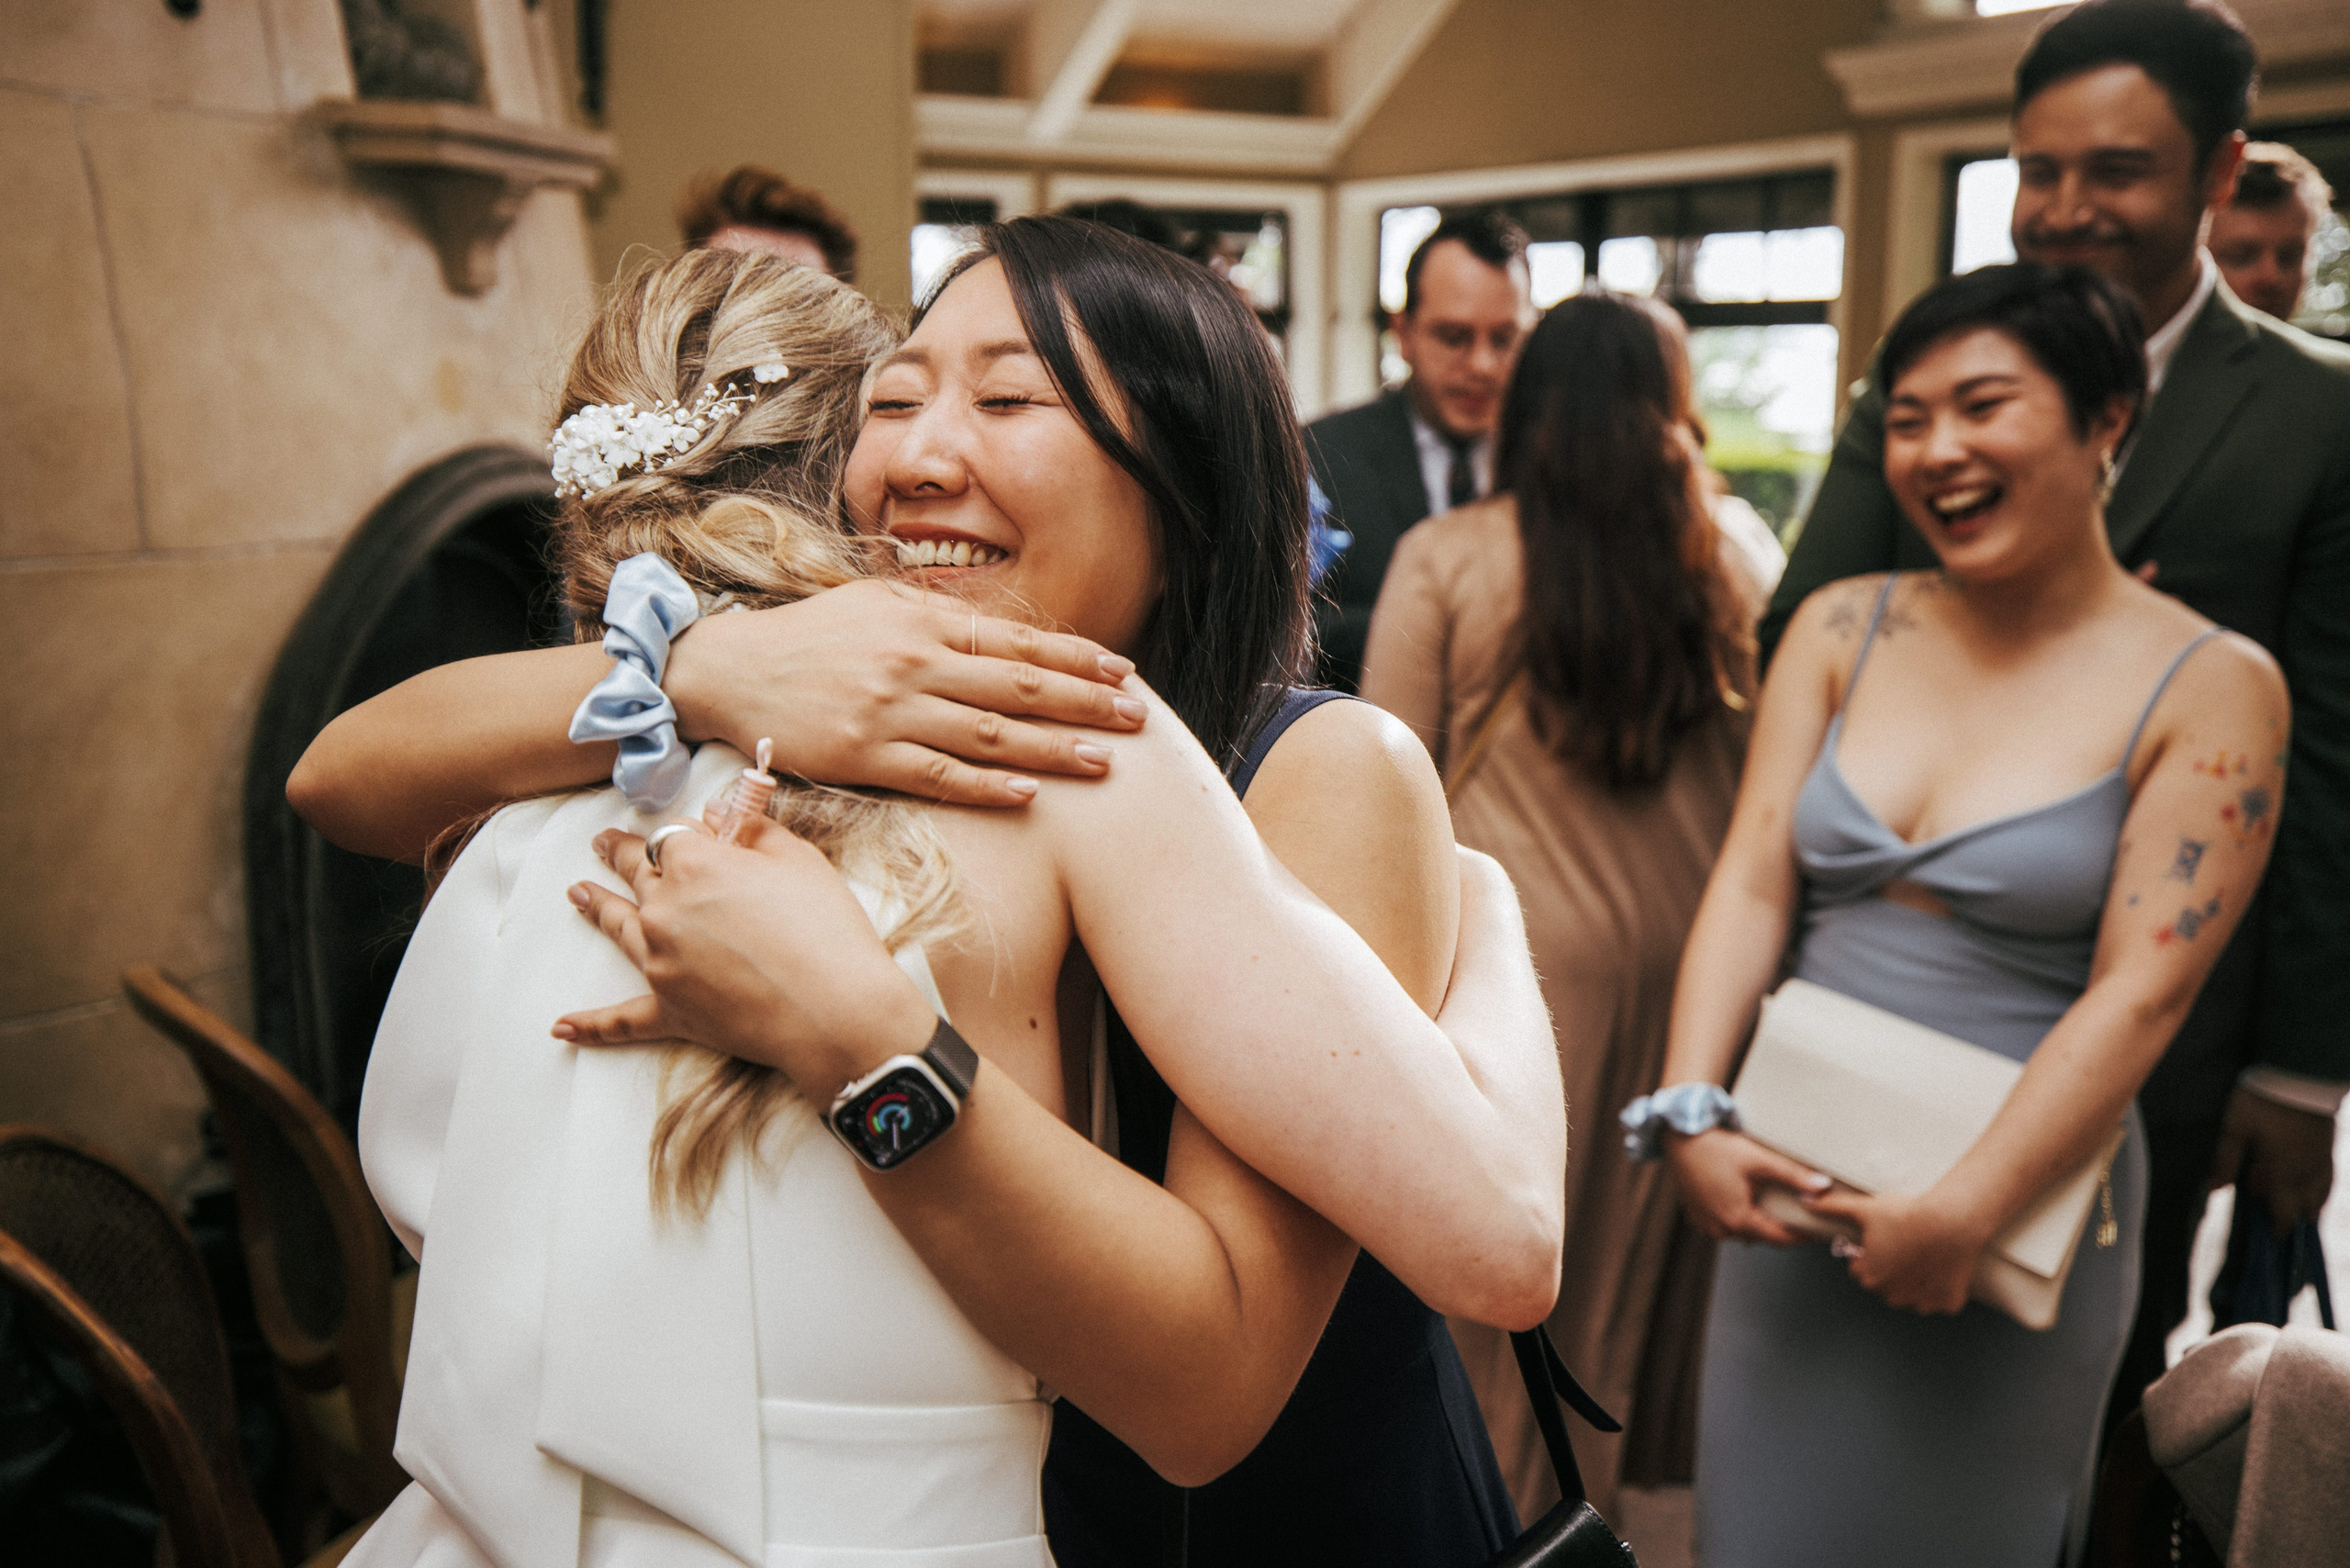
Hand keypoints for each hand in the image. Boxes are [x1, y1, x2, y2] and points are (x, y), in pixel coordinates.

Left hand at [554, 812, 936, 1100]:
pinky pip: (622, 1019)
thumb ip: (755, 829)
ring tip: (576, 894)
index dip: (690, 835)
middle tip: (602, 843)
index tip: (699, 832)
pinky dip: (591, 1025)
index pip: (677, 836)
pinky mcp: (671, 1010)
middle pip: (636, 873)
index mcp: (695, 864)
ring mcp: (661, 962)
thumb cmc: (826, 929)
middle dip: (619, 854)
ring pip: (619, 928)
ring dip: (595, 908)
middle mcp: (664, 909)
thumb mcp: (800, 861)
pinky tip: (562, 1027)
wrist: (834, 1010)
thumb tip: (717, 811)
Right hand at [664, 579, 1145, 806]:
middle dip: (1085, 703)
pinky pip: (938, 776)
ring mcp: (890, 713)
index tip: (1122, 671)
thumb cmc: (809, 638)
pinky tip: (1027, 795)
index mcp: (921, 622)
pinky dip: (986, 786)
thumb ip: (939, 617)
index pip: (1017, 641)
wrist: (729, 671)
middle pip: (1018, 686)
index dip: (1076, 657)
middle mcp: (914, 664)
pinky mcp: (864, 758)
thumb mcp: (876, 605)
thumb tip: (1004, 632)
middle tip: (1137, 719)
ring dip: (1051, 750)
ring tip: (1103, 762)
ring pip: (989, 734)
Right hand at [1665, 1129, 1830, 1245]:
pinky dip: (1736, 1217)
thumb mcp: (1759, 1159)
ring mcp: (1705, 1223)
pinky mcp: (1696, 1215)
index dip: (1801, 1236)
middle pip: (1761, 1236)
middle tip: (1797, 1214)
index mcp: (1737, 1218)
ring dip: (1756, 1223)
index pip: (1779, 1239)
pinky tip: (1743, 1200)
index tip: (1816, 1232)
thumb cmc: (1715, 1147)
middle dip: (1779, 1228)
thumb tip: (1823, 1186)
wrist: (1679, 1137)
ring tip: (1771, 1206)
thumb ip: (1793, 1176)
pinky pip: (1723, 1224)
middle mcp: (1719, 1228)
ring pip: (1741, 1231)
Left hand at [1802, 1188, 1990, 1314]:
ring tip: (1923, 1252)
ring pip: (1912, 1293)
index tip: (1885, 1237)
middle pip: (1886, 1283)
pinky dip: (1940, 1287)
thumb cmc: (1907, 1214)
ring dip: (1915, 1279)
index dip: (1872, 1251)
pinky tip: (1942, 1265)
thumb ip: (1831, 1207)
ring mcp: (1922, 1303)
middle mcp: (1893, 1296)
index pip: (1862, 1268)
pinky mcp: (1947, 1304)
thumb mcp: (1864, 1208)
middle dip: (1891, 1268)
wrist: (1952, 1220)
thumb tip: (1804, 1201)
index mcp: (1869, 1277)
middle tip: (1905, 1242)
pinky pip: (1939, 1299)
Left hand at [2208, 1085, 2337, 1231]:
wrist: (2300, 1071)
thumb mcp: (2234, 1128)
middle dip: (2292, 1222)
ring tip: (2289, 1205)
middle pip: (2307, 1212)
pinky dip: (2318, 1188)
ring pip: (2322, 1196)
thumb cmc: (2262, 1099)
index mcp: (2284, 1175)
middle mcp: (2308, 1174)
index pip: (2284, 1217)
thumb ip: (2224, 1160)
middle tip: (2274, 1222)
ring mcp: (2323, 1160)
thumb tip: (2214, 1190)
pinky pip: (2328, 1177)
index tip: (2270, 1246)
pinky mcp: (2329, 1144)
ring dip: (2307, 1206)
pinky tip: (2305, 1181)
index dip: (2277, 1234)